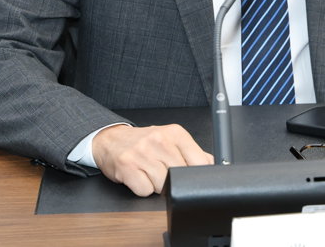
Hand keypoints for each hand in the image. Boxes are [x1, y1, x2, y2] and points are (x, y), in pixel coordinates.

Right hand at [92, 123, 213, 195]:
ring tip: (150, 173)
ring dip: (157, 186)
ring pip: (163, 186)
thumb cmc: (144, 142)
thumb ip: (192, 152)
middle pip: (181, 176)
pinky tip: (139, 177)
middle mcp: (159, 140)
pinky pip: (145, 191)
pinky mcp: (127, 166)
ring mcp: (142, 153)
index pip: (199, 162)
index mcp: (176, 133)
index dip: (196, 176)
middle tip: (164, 173)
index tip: (191, 178)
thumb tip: (214, 165)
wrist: (111, 140)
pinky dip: (143, 189)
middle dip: (174, 181)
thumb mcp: (171, 140)